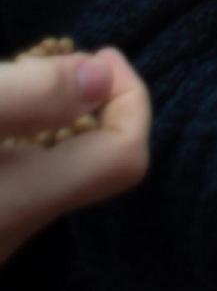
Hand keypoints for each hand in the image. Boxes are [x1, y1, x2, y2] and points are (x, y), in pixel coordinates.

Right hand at [0, 47, 150, 264]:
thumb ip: (31, 95)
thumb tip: (100, 78)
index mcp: (21, 206)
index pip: (126, 157)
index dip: (130, 96)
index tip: (98, 54)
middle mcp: (12, 236)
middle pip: (94, 164)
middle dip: (91, 101)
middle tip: (58, 61)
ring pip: (55, 172)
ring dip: (54, 120)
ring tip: (26, 79)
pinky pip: (21, 183)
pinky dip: (24, 140)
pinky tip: (5, 115)